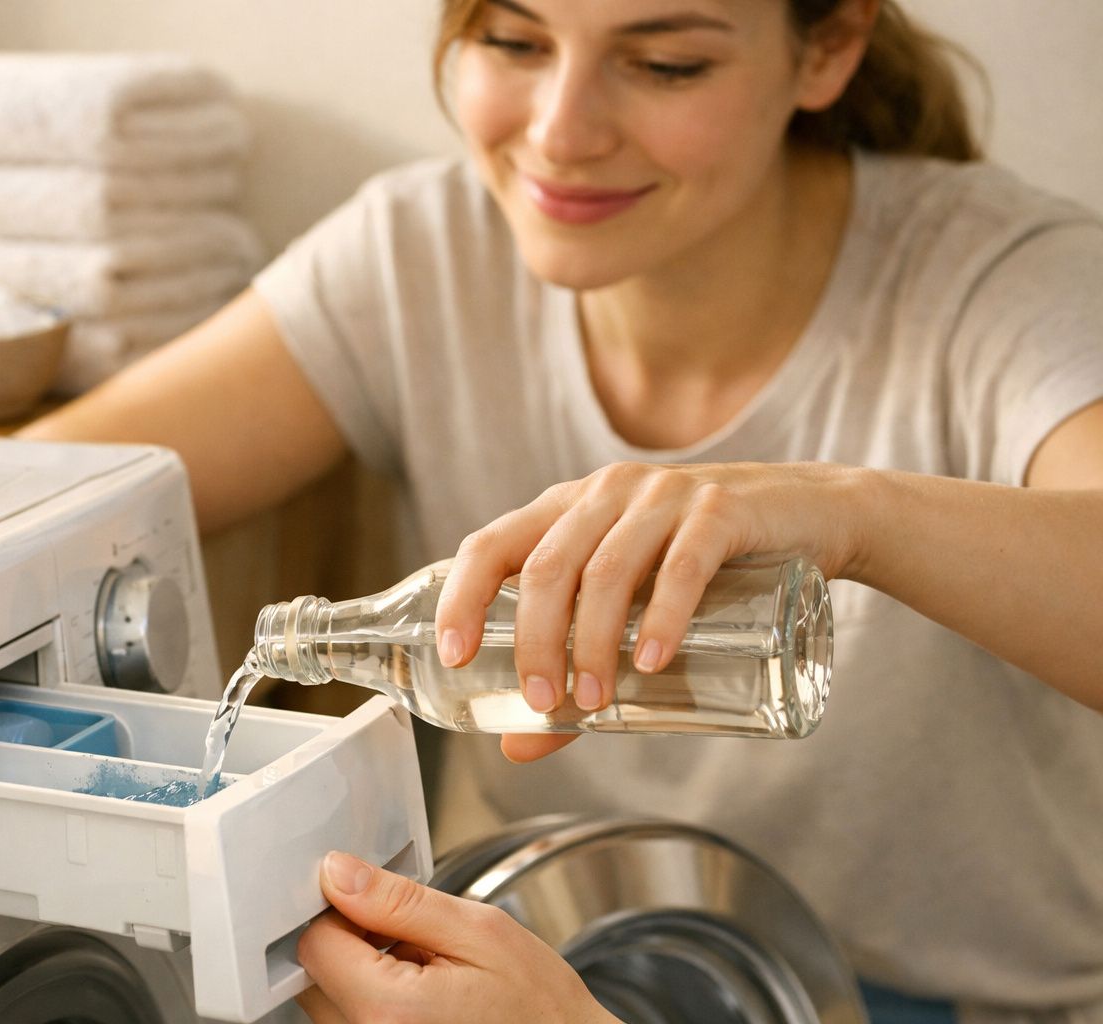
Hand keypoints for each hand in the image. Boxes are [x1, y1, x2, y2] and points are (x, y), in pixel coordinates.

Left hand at [296, 851, 617, 1023]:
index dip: (341, 909)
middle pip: (315, 974)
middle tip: (414, 938)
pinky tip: (423, 996)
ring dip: (364, 973)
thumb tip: (338, 872)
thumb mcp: (479, 932)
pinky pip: (352, 1022)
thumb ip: (398, 901)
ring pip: (330, 999)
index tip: (377, 902)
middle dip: (352, 942)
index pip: (315, 942)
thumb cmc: (539, 1008)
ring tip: (426, 970)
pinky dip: (376, 1001)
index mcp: (389, 1010)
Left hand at [433, 461, 865, 762]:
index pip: (491, 545)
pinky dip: (662, 616)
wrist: (813, 516)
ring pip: (607, 570)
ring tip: (595, 702)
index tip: (453, 655)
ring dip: (593, 642)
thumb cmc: (704, 568)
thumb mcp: (632, 612)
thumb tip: (516, 746)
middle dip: (536, 641)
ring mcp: (663, 497)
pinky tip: (654, 662)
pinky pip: (682, 564)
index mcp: (566, 510)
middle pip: (546, 567)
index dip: (463, 597)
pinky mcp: (722, 511)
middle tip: (543, 704)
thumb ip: (577, 673)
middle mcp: (605, 494)